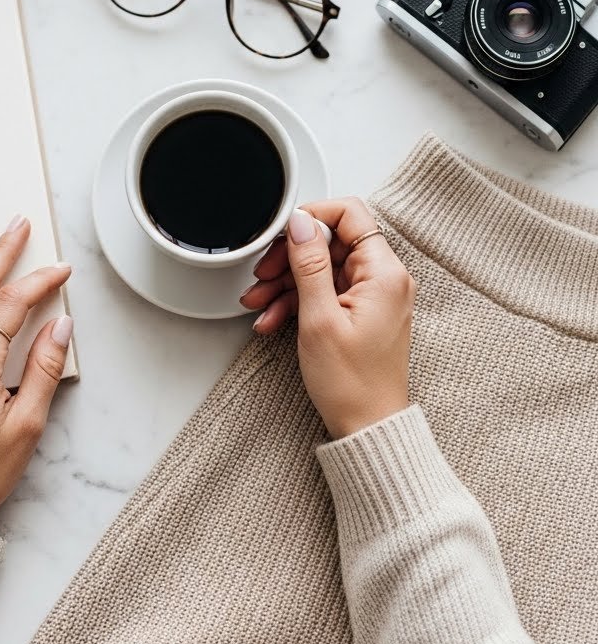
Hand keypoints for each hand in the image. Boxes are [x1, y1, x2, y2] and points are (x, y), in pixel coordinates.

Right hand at [239, 200, 414, 438]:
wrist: (368, 429)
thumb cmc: (353, 385)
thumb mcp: (319, 318)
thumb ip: (309, 264)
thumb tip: (300, 223)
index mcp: (384, 273)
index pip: (350, 214)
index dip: (312, 217)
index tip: (283, 232)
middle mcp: (384, 279)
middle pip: (331, 242)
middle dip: (291, 257)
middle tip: (264, 274)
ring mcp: (373, 296)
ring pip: (322, 268)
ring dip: (287, 282)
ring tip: (260, 303)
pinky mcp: (361, 312)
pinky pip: (326, 292)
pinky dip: (298, 301)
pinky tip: (273, 319)